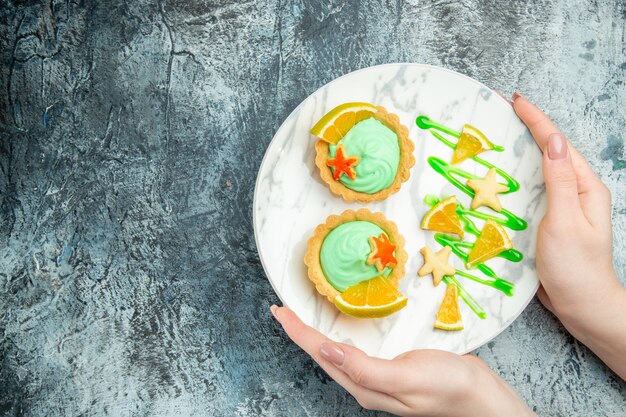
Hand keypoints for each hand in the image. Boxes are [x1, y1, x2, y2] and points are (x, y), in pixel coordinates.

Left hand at [270, 306, 534, 416]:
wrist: (478, 395)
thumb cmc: (446, 387)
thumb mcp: (404, 376)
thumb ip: (363, 366)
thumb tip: (326, 349)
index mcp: (363, 384)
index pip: (321, 353)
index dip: (298, 332)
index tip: (279, 311)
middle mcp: (365, 383)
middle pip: (322, 354)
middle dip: (300, 332)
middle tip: (283, 311)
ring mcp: (377, 377)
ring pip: (335, 353)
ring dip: (316, 334)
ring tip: (301, 318)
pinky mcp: (389, 368)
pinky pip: (354, 351)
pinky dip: (339, 336)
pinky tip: (339, 331)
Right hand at [512, 93, 625, 378]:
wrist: (583, 304)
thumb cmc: (576, 267)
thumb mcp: (566, 221)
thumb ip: (559, 182)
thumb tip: (553, 142)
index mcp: (583, 187)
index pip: (557, 144)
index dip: (536, 120)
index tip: (514, 100)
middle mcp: (575, 191)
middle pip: (549, 150)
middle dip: (527, 127)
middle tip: (501, 110)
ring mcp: (563, 204)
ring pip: (539, 168)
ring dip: (519, 149)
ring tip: (497, 134)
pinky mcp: (549, 218)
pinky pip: (532, 189)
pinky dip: (515, 175)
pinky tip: (500, 175)